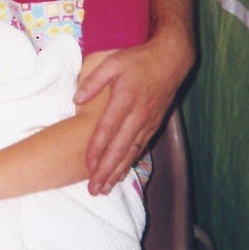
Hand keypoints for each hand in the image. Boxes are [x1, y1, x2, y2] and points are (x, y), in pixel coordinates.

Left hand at [76, 39, 191, 194]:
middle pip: (120, 149)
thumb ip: (93, 81)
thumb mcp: (113, 62)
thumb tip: (76, 100)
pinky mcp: (154, 125)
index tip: (88, 166)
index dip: (97, 149)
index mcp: (125, 100)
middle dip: (106, 171)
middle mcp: (138, 115)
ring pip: (131, 152)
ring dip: (118, 172)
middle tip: (94, 190)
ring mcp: (148, 122)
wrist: (172, 59)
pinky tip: (121, 173)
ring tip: (104, 189)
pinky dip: (130, 162)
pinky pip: (140, 148)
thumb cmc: (138, 59)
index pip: (108, 130)